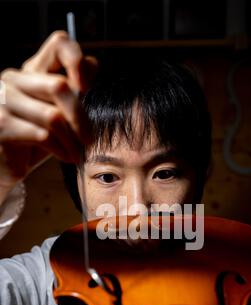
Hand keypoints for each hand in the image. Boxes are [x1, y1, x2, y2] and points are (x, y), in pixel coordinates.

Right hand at [0, 31, 97, 189]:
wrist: (5, 165)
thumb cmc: (33, 139)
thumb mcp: (55, 112)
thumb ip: (71, 90)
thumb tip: (93, 64)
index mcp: (31, 71)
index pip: (59, 44)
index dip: (78, 60)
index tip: (87, 88)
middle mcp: (14, 80)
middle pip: (59, 86)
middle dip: (80, 117)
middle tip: (90, 139)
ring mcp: (3, 101)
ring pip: (53, 116)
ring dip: (72, 140)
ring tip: (79, 153)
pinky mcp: (1, 125)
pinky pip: (43, 136)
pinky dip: (61, 150)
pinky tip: (67, 158)